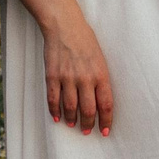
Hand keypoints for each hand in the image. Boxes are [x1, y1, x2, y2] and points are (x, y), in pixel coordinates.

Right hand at [44, 14, 114, 134]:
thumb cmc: (85, 41)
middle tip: (86, 131)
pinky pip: (53, 99)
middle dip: (88, 124)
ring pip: (70, 107)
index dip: (105, 121)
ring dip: (72, 120)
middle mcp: (85, 78)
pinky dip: (55, 111)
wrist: (64, 26)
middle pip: (88, 110)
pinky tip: (57, 118)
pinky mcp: (52, 76)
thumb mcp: (100, 59)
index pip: (106, 104)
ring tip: (73, 125)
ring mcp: (67, 77)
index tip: (105, 131)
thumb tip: (100, 101)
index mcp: (101, 74)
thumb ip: (101, 79)